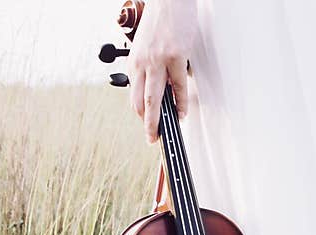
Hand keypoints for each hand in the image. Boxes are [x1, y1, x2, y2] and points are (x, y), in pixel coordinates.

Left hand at [127, 0, 196, 142]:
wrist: (169, 0)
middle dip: (146, 125)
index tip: (147, 125)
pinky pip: (179, 88)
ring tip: (162, 133)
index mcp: (134, 62)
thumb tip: (161, 88)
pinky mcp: (176, 57)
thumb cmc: (160, 20)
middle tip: (151, 138)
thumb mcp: (145, 47)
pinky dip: (180, 104)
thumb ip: (149, 68)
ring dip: (158, 121)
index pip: (134, 96)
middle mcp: (143, 64)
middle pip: (141, 103)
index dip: (141, 114)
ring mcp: (158, 62)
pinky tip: (181, 113)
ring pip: (155, 100)